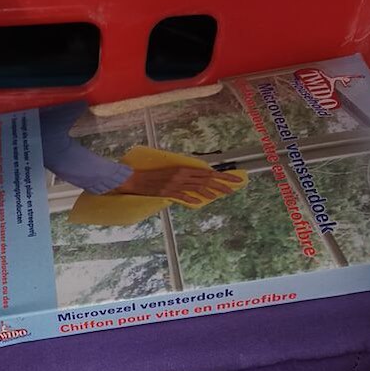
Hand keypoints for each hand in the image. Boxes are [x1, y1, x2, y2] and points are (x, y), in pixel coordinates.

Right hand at [112, 166, 242, 200]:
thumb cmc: (151, 176)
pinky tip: (201, 202)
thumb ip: (182, 176)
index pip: (206, 172)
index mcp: (182, 168)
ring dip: (212, 190)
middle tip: (236, 185)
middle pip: (206, 178)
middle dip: (223, 182)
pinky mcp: (166, 191)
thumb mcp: (169, 173)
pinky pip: (181, 195)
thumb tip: (195, 183)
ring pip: (197, 186)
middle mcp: (181, 174)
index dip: (221, 175)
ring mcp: (174, 183)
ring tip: (224, 193)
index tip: (233, 178)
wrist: (133, 179)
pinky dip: (191, 198)